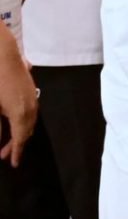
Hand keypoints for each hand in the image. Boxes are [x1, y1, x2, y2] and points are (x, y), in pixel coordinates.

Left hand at [0, 31, 36, 166]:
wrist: (2, 53)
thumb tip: (1, 140)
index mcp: (20, 113)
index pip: (20, 139)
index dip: (16, 153)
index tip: (13, 164)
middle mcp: (31, 108)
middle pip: (27, 132)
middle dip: (17, 145)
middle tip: (5, 155)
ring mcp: (33, 98)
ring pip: (30, 122)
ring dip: (20, 133)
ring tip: (8, 141)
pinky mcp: (31, 91)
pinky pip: (30, 113)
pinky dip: (23, 123)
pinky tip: (13, 123)